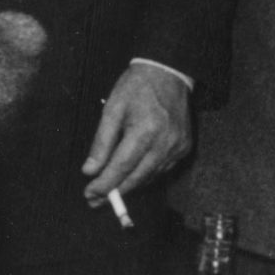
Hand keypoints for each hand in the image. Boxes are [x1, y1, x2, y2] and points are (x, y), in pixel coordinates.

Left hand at [81, 62, 192, 203]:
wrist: (168, 73)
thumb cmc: (136, 88)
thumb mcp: (112, 109)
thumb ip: (101, 142)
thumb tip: (90, 170)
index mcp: (145, 130)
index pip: (122, 166)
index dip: (105, 184)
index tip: (89, 194)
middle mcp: (165, 143)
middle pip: (137, 178)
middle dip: (114, 192)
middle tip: (94, 201)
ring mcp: (178, 147)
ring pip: (150, 177)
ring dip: (129, 186)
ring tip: (108, 190)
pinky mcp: (185, 148)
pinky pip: (161, 170)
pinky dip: (145, 175)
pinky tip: (131, 175)